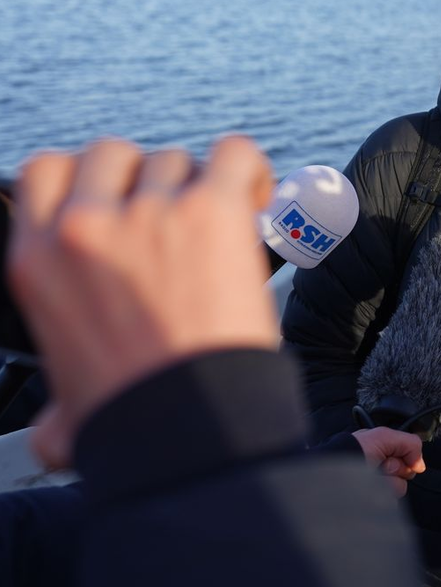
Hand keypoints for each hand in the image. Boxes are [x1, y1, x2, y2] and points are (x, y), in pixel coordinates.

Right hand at [6, 136, 277, 468]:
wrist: (195, 428)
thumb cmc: (141, 420)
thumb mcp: (68, 406)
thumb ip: (55, 405)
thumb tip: (52, 434)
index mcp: (38, 259)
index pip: (48, 172)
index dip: (90, 180)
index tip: (122, 202)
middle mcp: (85, 224)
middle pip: (113, 154)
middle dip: (146, 179)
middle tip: (178, 219)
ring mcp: (148, 212)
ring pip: (175, 160)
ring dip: (201, 186)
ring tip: (225, 227)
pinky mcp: (210, 208)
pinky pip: (233, 153)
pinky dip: (248, 168)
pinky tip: (257, 200)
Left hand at [352, 427, 425, 497]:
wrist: (332, 474)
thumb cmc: (351, 452)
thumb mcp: (384, 436)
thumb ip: (410, 444)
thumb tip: (420, 465)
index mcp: (381, 451)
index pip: (408, 457)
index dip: (405, 456)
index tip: (394, 455)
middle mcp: (380, 468)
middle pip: (406, 473)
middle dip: (395, 468)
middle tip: (379, 464)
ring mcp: (376, 487)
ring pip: (399, 488)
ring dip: (387, 482)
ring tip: (370, 477)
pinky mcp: (373, 503)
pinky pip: (390, 504)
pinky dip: (382, 496)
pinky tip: (369, 490)